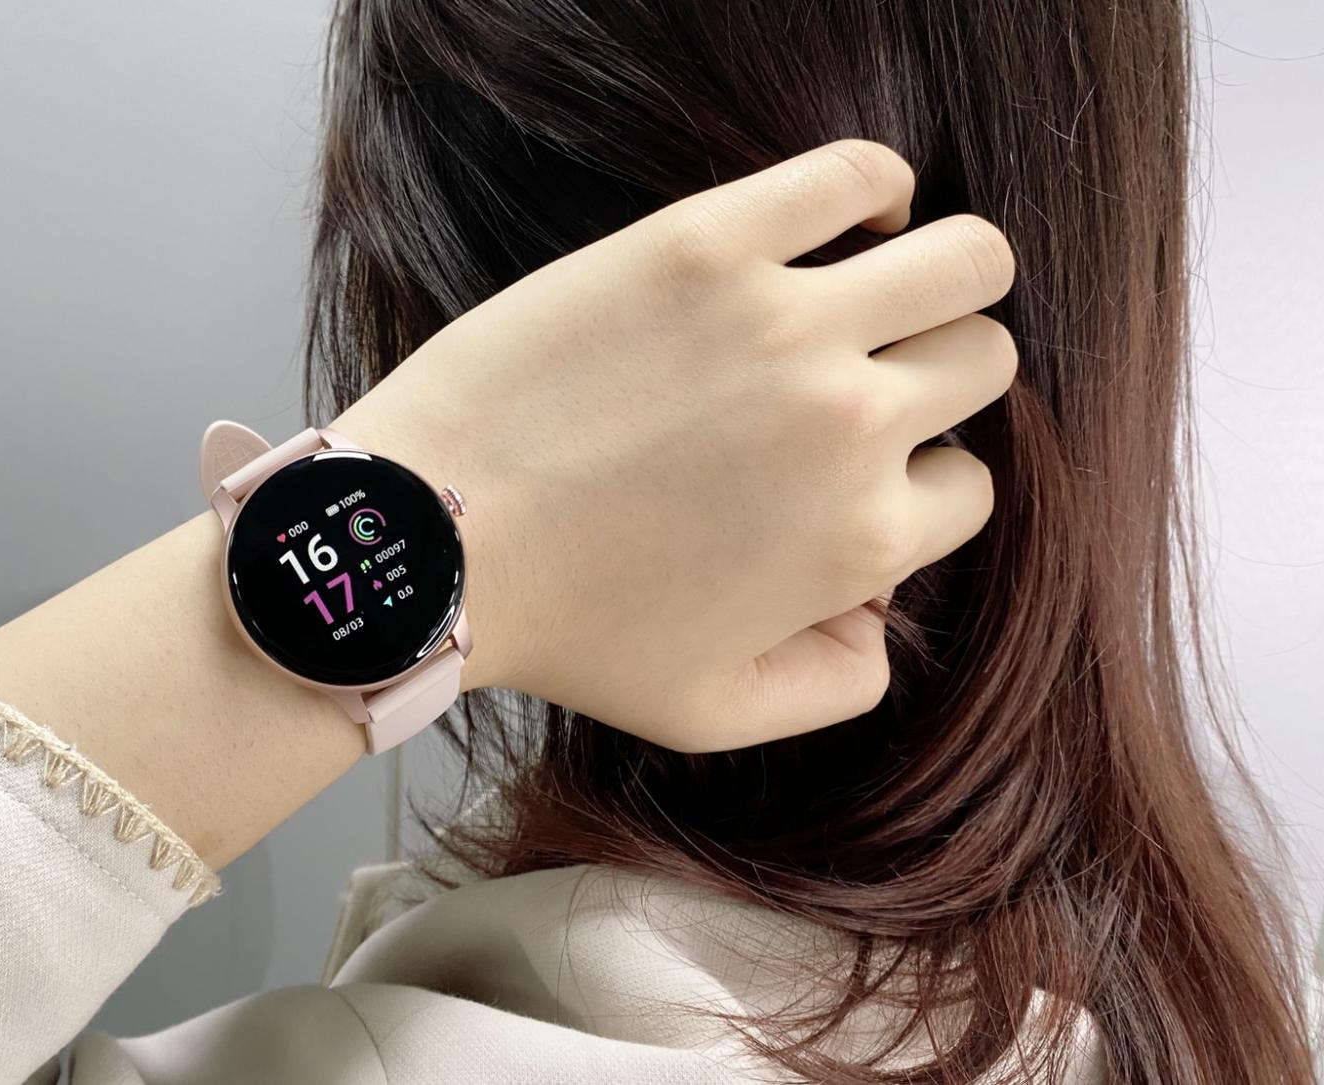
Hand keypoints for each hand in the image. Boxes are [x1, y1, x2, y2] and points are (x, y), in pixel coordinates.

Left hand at [334, 139, 1016, 752]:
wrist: (426, 539)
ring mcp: (784, 324)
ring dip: (946, 273)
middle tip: (862, 375)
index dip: (917, 478)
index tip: (855, 467)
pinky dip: (875, 185)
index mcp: (861, 541)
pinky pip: (855, 173)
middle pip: (982, 362)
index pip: (967, 484)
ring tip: (878, 288)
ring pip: (966, 260)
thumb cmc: (558, 631)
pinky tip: (843, 218)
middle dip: (938, 374)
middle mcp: (849, 427)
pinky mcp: (707, 245)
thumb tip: (887, 618)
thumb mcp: (710, 713)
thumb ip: (834, 685)